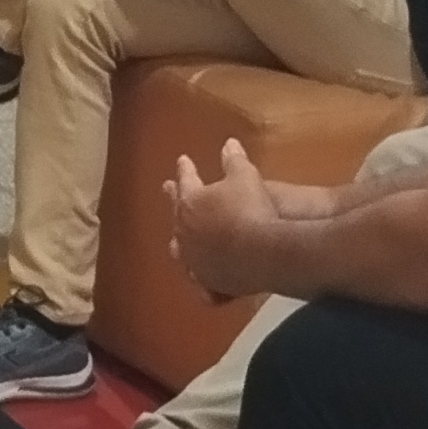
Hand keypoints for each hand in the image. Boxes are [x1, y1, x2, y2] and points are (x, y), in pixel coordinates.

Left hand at [167, 140, 278, 297]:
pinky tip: (204, 284)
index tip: (183, 160)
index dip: (186, 169)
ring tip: (176, 243)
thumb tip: (229, 144)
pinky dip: (202, 283)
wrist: (260, 252)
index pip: (186, 181)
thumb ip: (234, 161)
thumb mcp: (245, 177)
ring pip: (183, 252)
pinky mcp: (209, 283)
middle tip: (167, 187)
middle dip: (174, 199)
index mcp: (190, 202)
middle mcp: (185, 232)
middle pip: (177, 214)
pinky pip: (203, 285)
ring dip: (181, 244)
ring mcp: (194, 260)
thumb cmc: (251, 208)